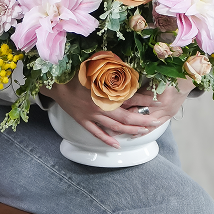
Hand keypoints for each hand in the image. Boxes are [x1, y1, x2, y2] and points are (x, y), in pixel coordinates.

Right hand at [44, 77, 180, 149]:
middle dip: (142, 121)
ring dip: (130, 130)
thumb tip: (128, 68)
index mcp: (105, 93)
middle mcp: (101, 106)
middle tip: (155, 122)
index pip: (131, 99)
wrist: (57, 84)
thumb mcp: (97, 69)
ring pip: (115, 127)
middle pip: (126, 117)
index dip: (145, 101)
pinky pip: (97, 133)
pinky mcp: (83, 121)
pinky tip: (116, 145)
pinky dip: (107, 139)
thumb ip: (112, 70)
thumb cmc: (78, 74)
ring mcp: (91, 116)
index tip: (157, 102)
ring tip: (143, 132)